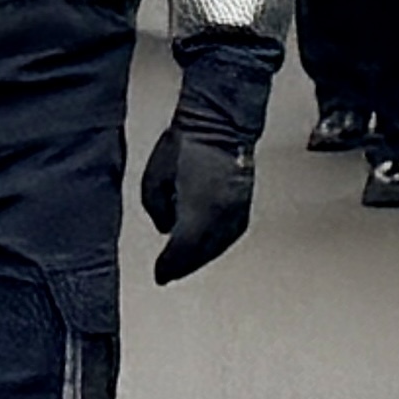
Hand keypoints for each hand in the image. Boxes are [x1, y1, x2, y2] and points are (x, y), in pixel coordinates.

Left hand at [138, 125, 256, 284]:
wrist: (219, 123)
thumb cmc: (187, 143)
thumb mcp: (154, 180)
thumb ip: (158, 211)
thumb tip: (168, 228)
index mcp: (198, 213)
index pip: (181, 252)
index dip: (167, 267)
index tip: (159, 274)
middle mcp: (221, 218)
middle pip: (200, 255)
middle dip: (183, 267)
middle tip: (170, 274)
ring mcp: (236, 212)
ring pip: (218, 247)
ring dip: (200, 258)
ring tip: (187, 263)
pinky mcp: (245, 205)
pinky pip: (230, 235)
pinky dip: (216, 245)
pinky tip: (208, 245)